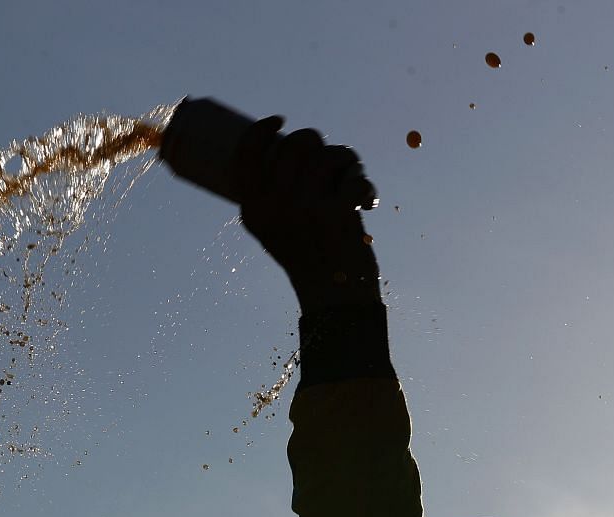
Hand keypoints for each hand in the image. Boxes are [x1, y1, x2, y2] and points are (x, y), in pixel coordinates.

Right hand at [231, 116, 380, 308]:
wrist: (334, 299)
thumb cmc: (307, 259)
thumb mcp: (274, 231)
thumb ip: (272, 197)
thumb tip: (286, 148)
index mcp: (253, 209)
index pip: (247, 153)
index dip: (262, 130)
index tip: (280, 120)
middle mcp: (275, 206)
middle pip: (294, 145)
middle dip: (316, 142)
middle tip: (330, 157)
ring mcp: (304, 207)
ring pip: (328, 155)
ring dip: (345, 161)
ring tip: (351, 179)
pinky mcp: (336, 211)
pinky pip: (353, 176)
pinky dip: (363, 185)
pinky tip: (366, 200)